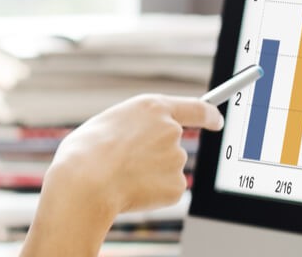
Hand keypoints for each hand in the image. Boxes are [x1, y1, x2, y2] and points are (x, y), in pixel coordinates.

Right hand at [21, 95, 223, 255]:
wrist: (85, 184)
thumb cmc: (85, 153)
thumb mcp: (105, 124)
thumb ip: (131, 128)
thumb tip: (137, 143)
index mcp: (152, 107)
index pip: (196, 108)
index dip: (209, 115)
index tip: (217, 121)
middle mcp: (171, 130)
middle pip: (172, 144)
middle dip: (155, 155)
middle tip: (124, 163)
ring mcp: (176, 158)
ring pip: (166, 168)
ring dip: (149, 174)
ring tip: (119, 177)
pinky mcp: (176, 186)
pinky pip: (166, 190)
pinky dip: (152, 194)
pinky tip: (130, 191)